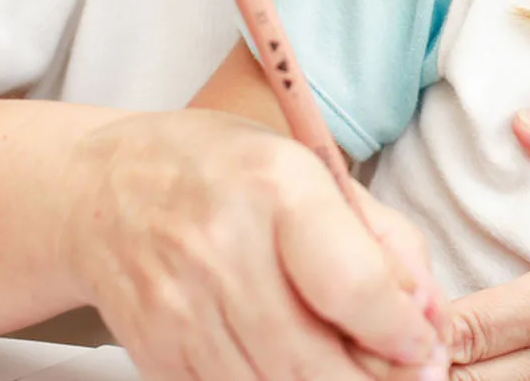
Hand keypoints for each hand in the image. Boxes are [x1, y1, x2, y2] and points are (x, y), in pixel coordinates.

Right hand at [57, 109, 447, 380]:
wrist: (101, 189)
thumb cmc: (222, 169)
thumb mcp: (310, 168)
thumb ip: (381, 238)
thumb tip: (428, 311)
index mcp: (274, 186)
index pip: (351, 286)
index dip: (399, 332)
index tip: (423, 346)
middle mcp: (221, 246)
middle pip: (313, 358)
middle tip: (405, 376)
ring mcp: (179, 305)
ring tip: (354, 371)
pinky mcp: (154, 350)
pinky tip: (297, 370)